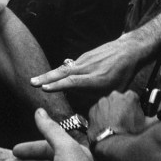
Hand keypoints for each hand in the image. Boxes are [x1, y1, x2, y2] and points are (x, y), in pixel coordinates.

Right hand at [30, 27, 155, 95]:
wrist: (129, 50)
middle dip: (46, 78)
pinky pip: (69, 65)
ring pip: (63, 68)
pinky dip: (59, 71)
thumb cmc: (124, 74)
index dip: (59, 86)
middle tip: (32, 82)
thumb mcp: (116, 90)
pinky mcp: (84, 56)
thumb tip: (86, 110)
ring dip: (49, 74)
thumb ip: (99, 97)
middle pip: (63, 73)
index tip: (45, 89)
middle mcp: (88, 68)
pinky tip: (51, 75)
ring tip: (35, 80)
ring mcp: (85, 60)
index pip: (74, 82)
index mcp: (97, 79)